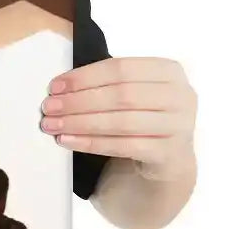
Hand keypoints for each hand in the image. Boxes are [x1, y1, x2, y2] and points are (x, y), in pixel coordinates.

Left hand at [41, 57, 196, 180]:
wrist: (166, 160)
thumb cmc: (140, 118)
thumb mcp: (132, 94)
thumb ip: (106, 84)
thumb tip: (58, 88)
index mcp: (169, 71)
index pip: (121, 68)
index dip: (84, 77)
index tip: (54, 86)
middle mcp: (181, 96)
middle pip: (121, 95)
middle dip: (78, 101)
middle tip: (48, 107)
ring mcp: (180, 126)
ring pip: (122, 121)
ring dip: (80, 123)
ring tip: (52, 125)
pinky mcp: (170, 154)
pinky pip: (125, 147)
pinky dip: (91, 143)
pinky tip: (67, 141)